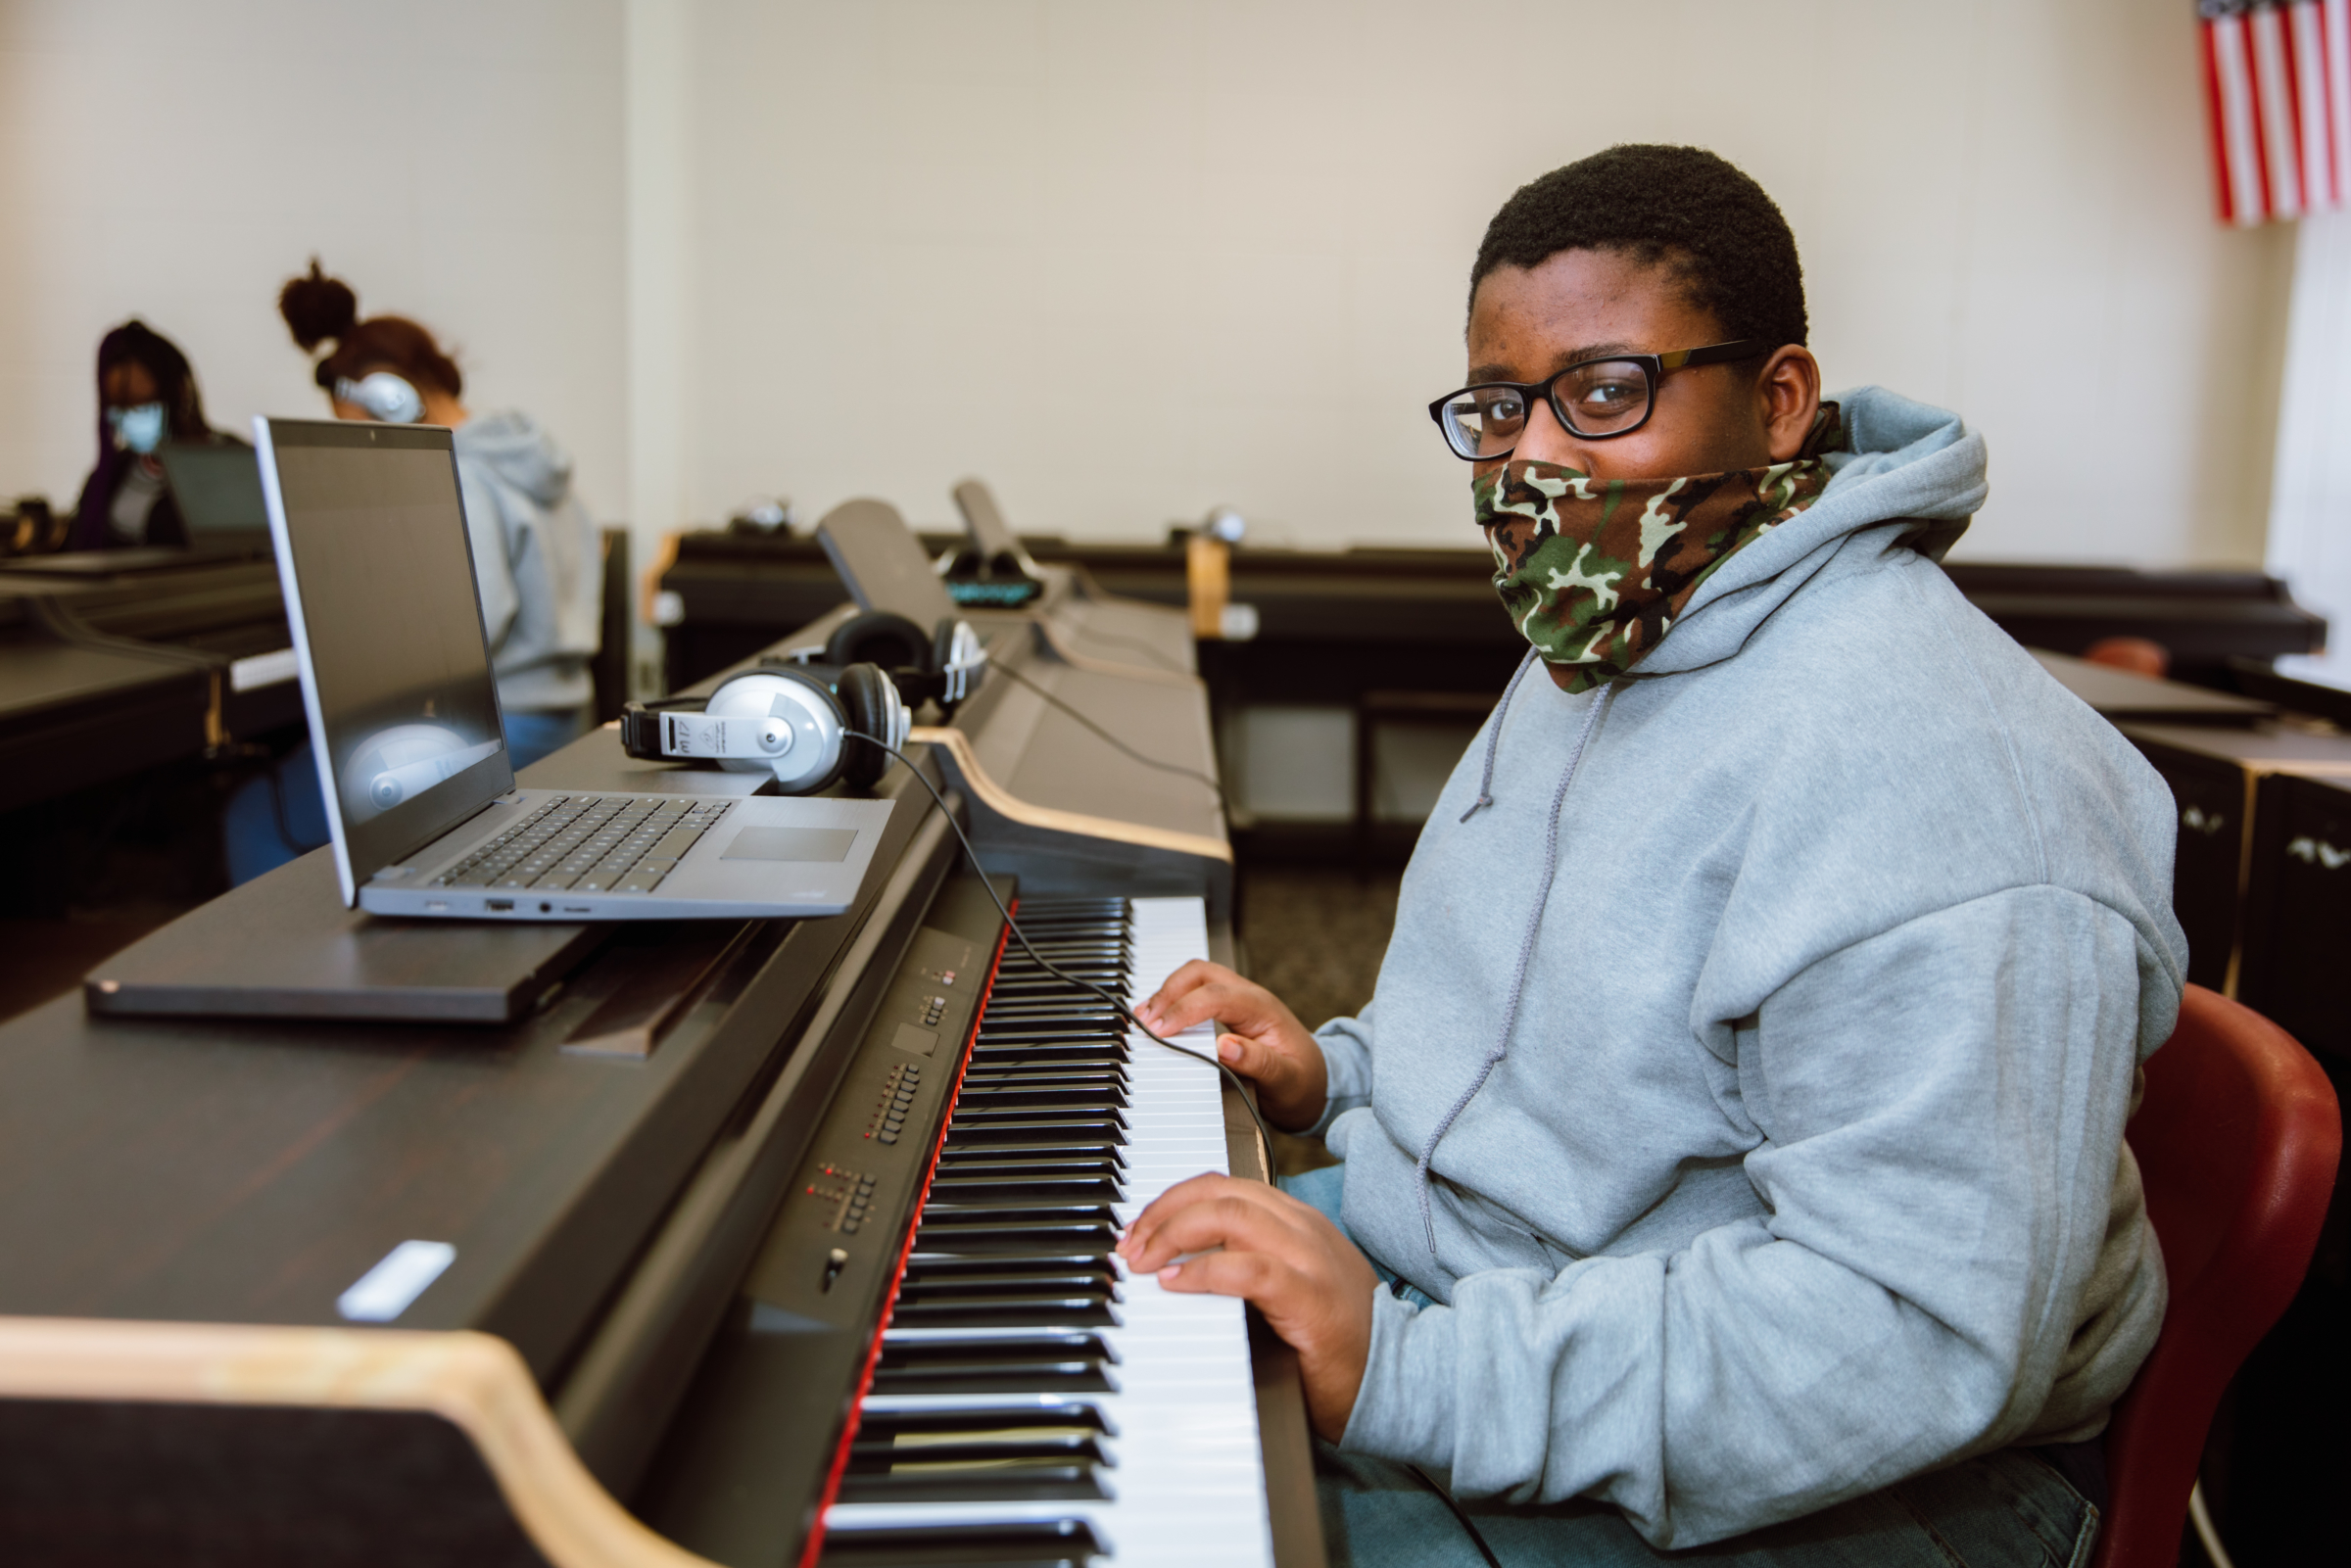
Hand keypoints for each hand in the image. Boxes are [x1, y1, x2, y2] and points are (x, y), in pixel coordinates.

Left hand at [1117, 1173, 1379, 1439]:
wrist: (1398, 1378)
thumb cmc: (1338, 1341)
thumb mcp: (1288, 1286)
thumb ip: (1246, 1262)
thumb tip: (1175, 1262)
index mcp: (1296, 1222)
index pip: (1225, 1187)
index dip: (1173, 1200)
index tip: (1138, 1230)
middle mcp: (1303, 1229)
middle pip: (1220, 1192)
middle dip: (1163, 1212)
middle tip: (1130, 1246)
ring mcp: (1309, 1259)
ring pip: (1231, 1216)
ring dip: (1174, 1234)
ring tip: (1145, 1261)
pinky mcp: (1310, 1297)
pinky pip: (1248, 1269)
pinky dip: (1204, 1271)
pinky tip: (1176, 1283)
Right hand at [1132, 961, 1328, 1131]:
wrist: (1316, 1082)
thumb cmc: (1303, 1080)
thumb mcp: (1287, 1079)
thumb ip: (1258, 1063)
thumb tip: (1225, 1047)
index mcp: (1263, 1008)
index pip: (1216, 995)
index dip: (1184, 1010)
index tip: (1160, 1030)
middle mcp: (1249, 996)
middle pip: (1201, 973)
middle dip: (1169, 991)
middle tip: (1146, 1021)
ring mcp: (1238, 999)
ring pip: (1195, 977)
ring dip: (1167, 992)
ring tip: (1143, 1017)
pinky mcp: (1228, 1008)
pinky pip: (1196, 991)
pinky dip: (1173, 999)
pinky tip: (1158, 1017)